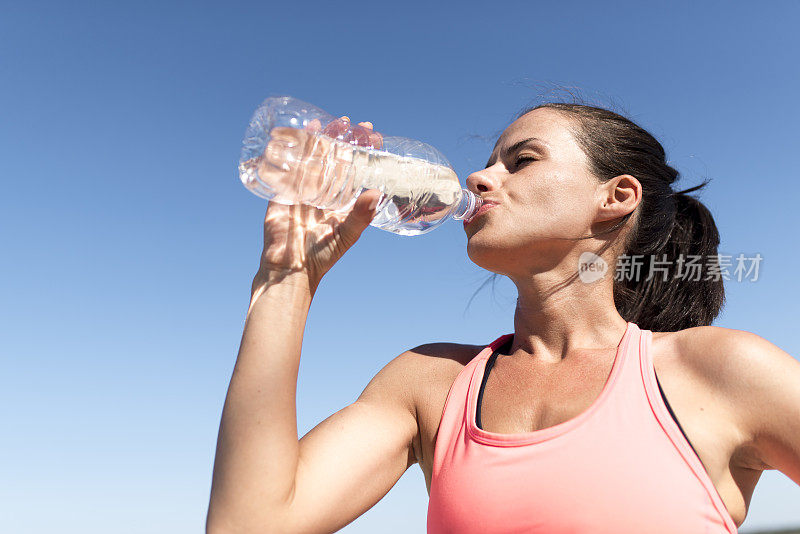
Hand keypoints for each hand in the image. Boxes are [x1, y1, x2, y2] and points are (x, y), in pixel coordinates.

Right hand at [256, 118, 382, 293]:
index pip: (356, 169)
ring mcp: (303, 191)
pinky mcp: (282, 192)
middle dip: (342, 139)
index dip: (364, 152)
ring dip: (319, 139)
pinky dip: (292, 150)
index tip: (372, 134)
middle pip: (335, 158)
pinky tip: (298, 134)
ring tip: (327, 121)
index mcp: (342, 201)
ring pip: (312, 159)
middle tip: (351, 122)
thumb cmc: (322, 256)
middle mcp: (324, 193)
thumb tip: (376, 193)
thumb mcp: (347, 235)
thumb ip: (361, 216)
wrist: (289, 269)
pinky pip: (287, 166)